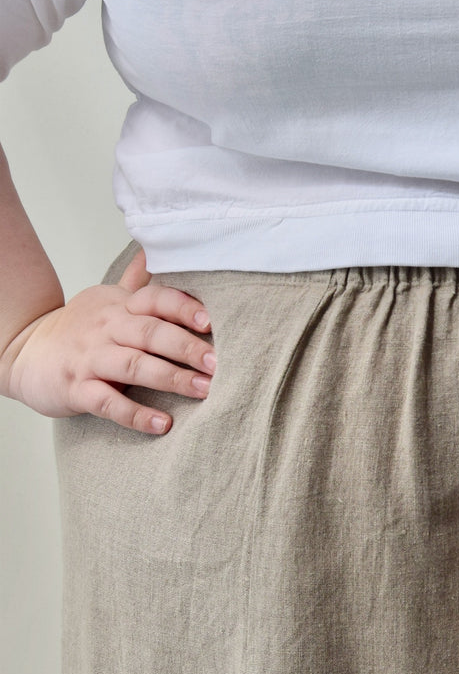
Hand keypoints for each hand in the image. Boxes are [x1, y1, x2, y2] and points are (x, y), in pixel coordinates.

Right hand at [0, 246, 214, 435]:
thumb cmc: (78, 329)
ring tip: (203, 390)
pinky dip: (136, 414)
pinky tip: (162, 424)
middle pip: (151, 333)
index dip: (183, 307)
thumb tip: (157, 249)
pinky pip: (108, 402)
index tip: (210, 320)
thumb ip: (137, 281)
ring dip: (171, 378)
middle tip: (218, 363)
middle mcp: (107, 329)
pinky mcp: (76, 389)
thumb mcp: (107, 300)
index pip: (155, 300)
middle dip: (187, 347)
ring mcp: (91, 359)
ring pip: (134, 366)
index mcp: (120, 307)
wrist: (24, 351)